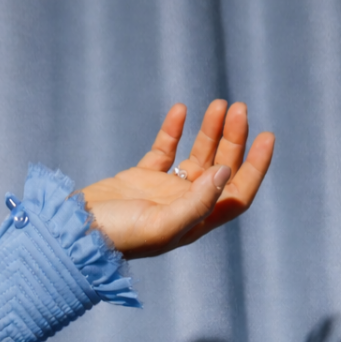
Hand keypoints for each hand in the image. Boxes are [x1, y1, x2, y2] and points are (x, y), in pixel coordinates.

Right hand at [80, 100, 273, 259]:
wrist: (74, 233)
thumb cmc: (117, 238)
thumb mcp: (161, 225)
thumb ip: (196, 202)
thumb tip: (224, 172)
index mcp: (195, 223)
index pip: (236, 194)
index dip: (255, 167)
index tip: (266, 136)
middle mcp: (184, 207)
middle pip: (220, 169)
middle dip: (233, 139)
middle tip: (237, 108)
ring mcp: (163, 192)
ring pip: (196, 156)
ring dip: (209, 131)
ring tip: (217, 104)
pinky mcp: (140, 178)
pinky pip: (164, 150)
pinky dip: (174, 130)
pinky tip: (181, 110)